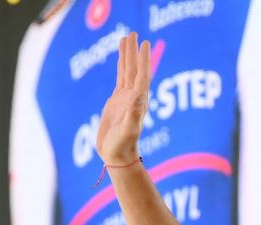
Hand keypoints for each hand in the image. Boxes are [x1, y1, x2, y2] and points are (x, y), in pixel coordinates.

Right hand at [95, 32, 150, 162]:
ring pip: (127, 72)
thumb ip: (133, 115)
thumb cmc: (122, 145)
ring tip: (125, 38)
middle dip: (134, 52)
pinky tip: (120, 60)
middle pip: (134, 69)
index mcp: (138, 101)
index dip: (143, 59)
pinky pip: (120, 79)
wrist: (117, 155)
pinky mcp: (117, 101)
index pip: (142, 75)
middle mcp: (134, 97)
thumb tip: (138, 98)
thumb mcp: (128, 130)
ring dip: (127, 55)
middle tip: (133, 33)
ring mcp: (126, 98)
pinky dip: (120, 67)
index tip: (143, 43)